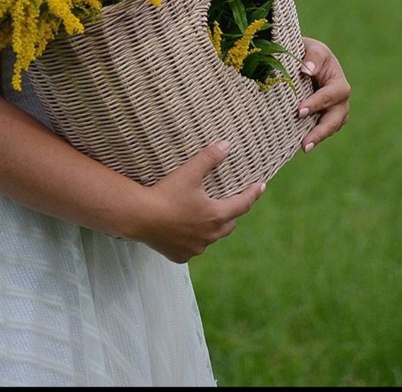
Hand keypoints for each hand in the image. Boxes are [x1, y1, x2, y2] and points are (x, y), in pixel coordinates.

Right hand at [141, 140, 265, 262]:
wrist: (139, 217)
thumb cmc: (166, 193)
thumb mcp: (189, 172)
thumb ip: (209, 158)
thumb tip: (226, 145)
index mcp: (215, 215)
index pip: (242, 204)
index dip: (252, 194)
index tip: (261, 186)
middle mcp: (209, 235)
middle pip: (229, 225)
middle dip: (231, 214)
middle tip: (229, 203)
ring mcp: (195, 248)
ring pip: (210, 238)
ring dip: (211, 228)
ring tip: (204, 218)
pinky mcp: (180, 256)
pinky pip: (192, 249)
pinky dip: (192, 240)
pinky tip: (183, 232)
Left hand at [297, 36, 350, 152]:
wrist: (301, 58)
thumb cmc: (307, 51)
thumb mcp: (312, 48)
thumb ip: (312, 57)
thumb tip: (307, 70)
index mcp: (338, 82)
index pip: (332, 95)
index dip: (318, 103)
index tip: (300, 111)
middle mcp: (339, 99)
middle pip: (336, 117)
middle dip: (321, 130)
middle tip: (305, 142)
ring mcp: (333, 110)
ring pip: (331, 126)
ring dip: (318, 137)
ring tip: (303, 148)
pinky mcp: (322, 117)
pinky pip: (322, 129)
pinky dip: (313, 136)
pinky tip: (299, 144)